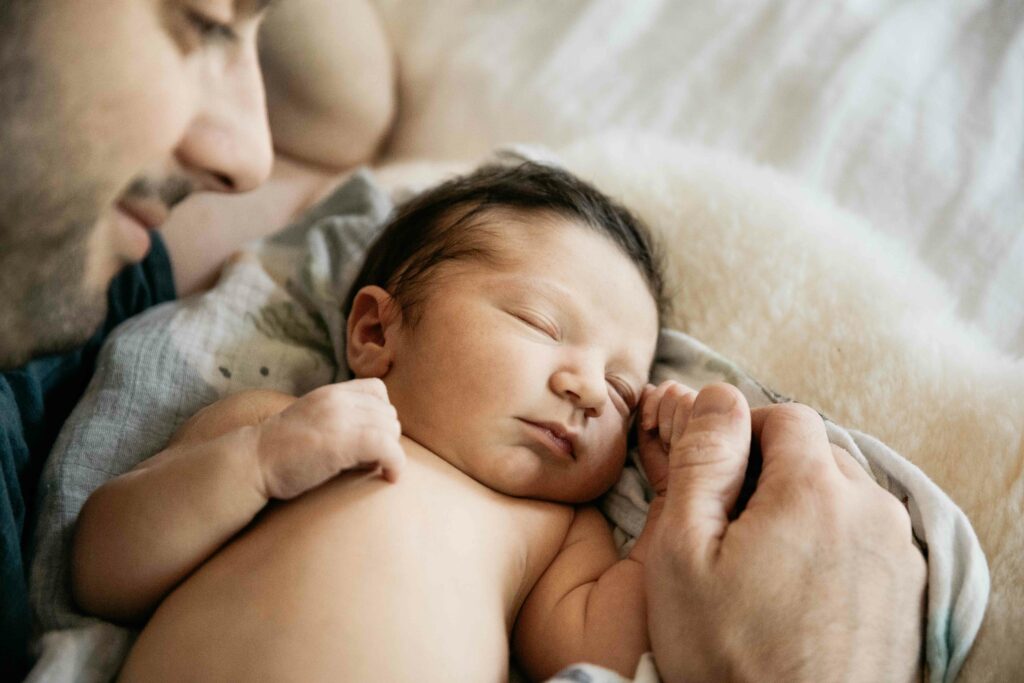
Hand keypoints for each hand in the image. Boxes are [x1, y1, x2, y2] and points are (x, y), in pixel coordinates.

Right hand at [254, 378, 404, 498]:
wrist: (251, 463)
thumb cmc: (280, 454)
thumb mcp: (312, 423)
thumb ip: (340, 421)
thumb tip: (377, 441)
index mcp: (330, 393)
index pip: (378, 390)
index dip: (381, 415)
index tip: (372, 437)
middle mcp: (337, 400)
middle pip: (388, 413)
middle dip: (387, 437)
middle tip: (373, 459)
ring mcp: (339, 419)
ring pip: (391, 429)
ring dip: (391, 451)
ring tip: (377, 468)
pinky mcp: (342, 443)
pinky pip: (388, 448)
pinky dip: (396, 464)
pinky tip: (390, 478)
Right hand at [645, 383, 924, 682]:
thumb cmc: (729, 655)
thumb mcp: (684, 552)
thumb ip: (703, 461)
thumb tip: (717, 395)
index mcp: (816, 491)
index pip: (786, 416)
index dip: (742, 434)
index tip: (714, 479)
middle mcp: (872, 511)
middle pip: (817, 456)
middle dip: (770, 474)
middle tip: (728, 531)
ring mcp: (898, 555)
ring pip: (842, 496)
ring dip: (801, 510)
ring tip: (762, 566)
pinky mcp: (908, 593)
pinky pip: (865, 538)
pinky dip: (830, 545)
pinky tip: (797, 591)